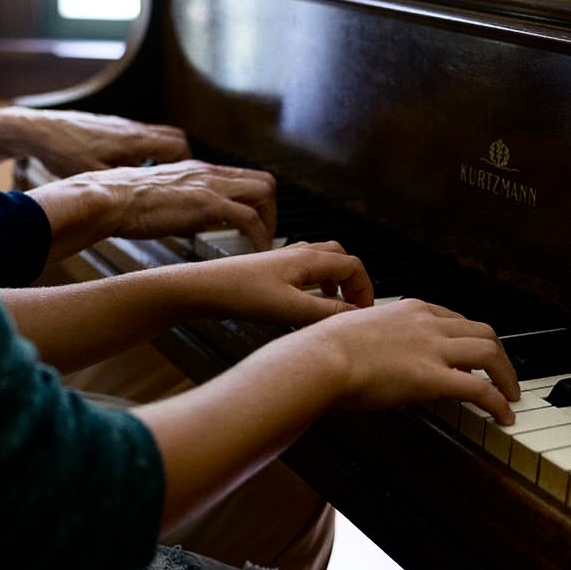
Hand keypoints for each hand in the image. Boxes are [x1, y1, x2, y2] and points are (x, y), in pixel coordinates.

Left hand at [0, 107, 190, 174]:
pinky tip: (129, 171)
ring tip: (158, 179)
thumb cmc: (64, 151)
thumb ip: (125, 188)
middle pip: (173, 138)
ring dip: (161, 156)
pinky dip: (143, 153)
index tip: (188, 182)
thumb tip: (148, 204)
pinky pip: (137, 139)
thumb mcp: (96, 176)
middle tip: (182, 180)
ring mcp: (120, 127)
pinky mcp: (108, 129)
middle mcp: (131, 130)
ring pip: (154, 137)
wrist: (37, 129)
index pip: (178, 146)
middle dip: (181, 158)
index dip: (186, 164)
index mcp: (134, 141)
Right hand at [28, 160, 277, 258]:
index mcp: (196, 171)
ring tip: (263, 246)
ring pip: (264, 193)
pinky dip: (258, 238)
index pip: (241, 177)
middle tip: (265, 236)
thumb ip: (176, 205)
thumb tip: (183, 222)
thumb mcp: (156, 198)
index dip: (254, 201)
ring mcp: (209, 186)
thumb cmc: (119, 201)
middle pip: (263, 181)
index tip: (253, 223)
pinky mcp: (206, 204)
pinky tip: (253, 255)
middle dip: (272, 211)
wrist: (106, 198)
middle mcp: (208, 173)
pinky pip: (248, 219)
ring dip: (270, 223)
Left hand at [193, 241, 373, 324]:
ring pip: (322, 263)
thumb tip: (355, 315)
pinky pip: (305, 271)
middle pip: (340, 259)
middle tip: (353, 307)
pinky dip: (316, 284)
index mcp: (309, 259)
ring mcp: (285, 260)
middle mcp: (300, 254)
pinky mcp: (272, 270)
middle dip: (352, 282)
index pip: (353, 266)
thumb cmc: (241, 294)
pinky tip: (306, 303)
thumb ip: (326, 312)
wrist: (205, 288)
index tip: (364, 313)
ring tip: (333, 306)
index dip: (365, 289)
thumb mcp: (290, 308)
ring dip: (334, 282)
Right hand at [294, 297, 519, 422]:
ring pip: (490, 353)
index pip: (453, 318)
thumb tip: (373, 354)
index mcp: (408, 310)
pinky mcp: (433, 377)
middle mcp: (427, 323)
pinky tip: (503, 416)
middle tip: (503, 374)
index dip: (470, 337)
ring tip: (511, 395)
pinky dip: (498, 402)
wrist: (321, 358)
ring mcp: (432, 348)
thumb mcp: (356, 331)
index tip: (473, 352)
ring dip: (507, 375)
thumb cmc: (325, 348)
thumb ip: (374, 338)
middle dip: (499, 354)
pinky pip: (480, 389)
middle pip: (483, 331)